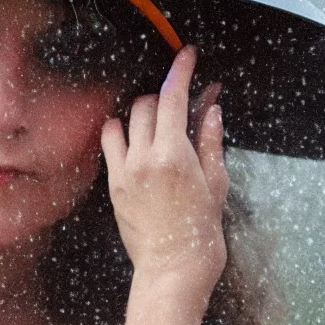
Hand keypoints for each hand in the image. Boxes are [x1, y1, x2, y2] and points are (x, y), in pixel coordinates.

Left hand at [101, 46, 228, 324]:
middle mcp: (143, 158)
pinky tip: (135, 144)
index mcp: (173, 154)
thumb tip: (211, 108)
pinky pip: (109, 146)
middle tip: (180, 106)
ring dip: (139, 115)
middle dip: (164, 97)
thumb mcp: (215, 184)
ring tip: (155, 127)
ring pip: (122, 121)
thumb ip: (211, 141)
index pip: (173, 96)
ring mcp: (123, 172)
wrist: (172, 269)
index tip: (186, 55)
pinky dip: (120, 135)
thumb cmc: (200, 233)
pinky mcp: (112, 187)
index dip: (180, 70)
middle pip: (146, 104)